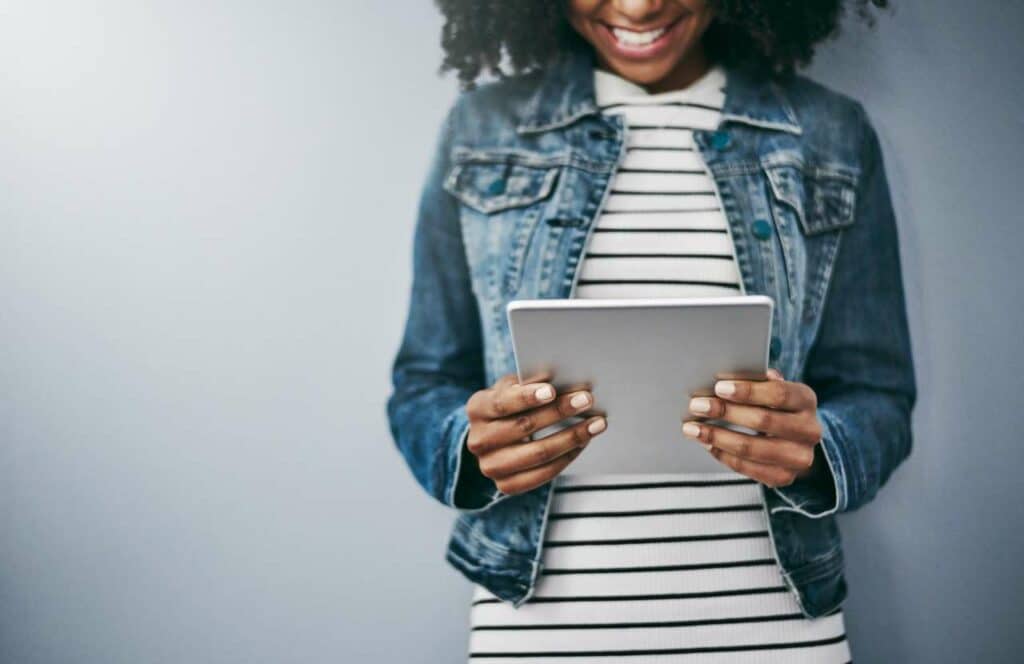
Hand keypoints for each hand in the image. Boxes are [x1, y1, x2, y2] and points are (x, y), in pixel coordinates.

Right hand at [465, 374, 606, 495]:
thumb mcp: (513, 388)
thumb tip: (565, 377)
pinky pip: (543, 474)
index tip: (552, 390)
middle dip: (559, 412)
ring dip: (572, 437)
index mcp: (477, 409)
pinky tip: (583, 442)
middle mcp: (479, 440)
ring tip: (596, 423)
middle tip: (587, 400)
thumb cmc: (510, 405)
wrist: (493, 438)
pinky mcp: (506, 486)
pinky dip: (567, 456)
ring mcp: (490, 466)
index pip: (502, 403)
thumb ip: (530, 383)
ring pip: (538, 453)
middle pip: (524, 427)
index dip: (527, 397)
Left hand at [681, 369, 822, 487]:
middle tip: (698, 406)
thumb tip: (728, 378)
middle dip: (725, 412)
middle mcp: (809, 430)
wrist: (796, 440)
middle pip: (762, 420)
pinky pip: (747, 468)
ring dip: (717, 437)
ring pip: (751, 448)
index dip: (747, 391)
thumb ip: (756, 382)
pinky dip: (723, 455)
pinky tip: (708, 444)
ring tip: (693, 428)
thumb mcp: (772, 388)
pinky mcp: (784, 477)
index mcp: (806, 400)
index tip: (719, 387)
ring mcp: (799, 457)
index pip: (778, 393)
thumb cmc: (776, 407)